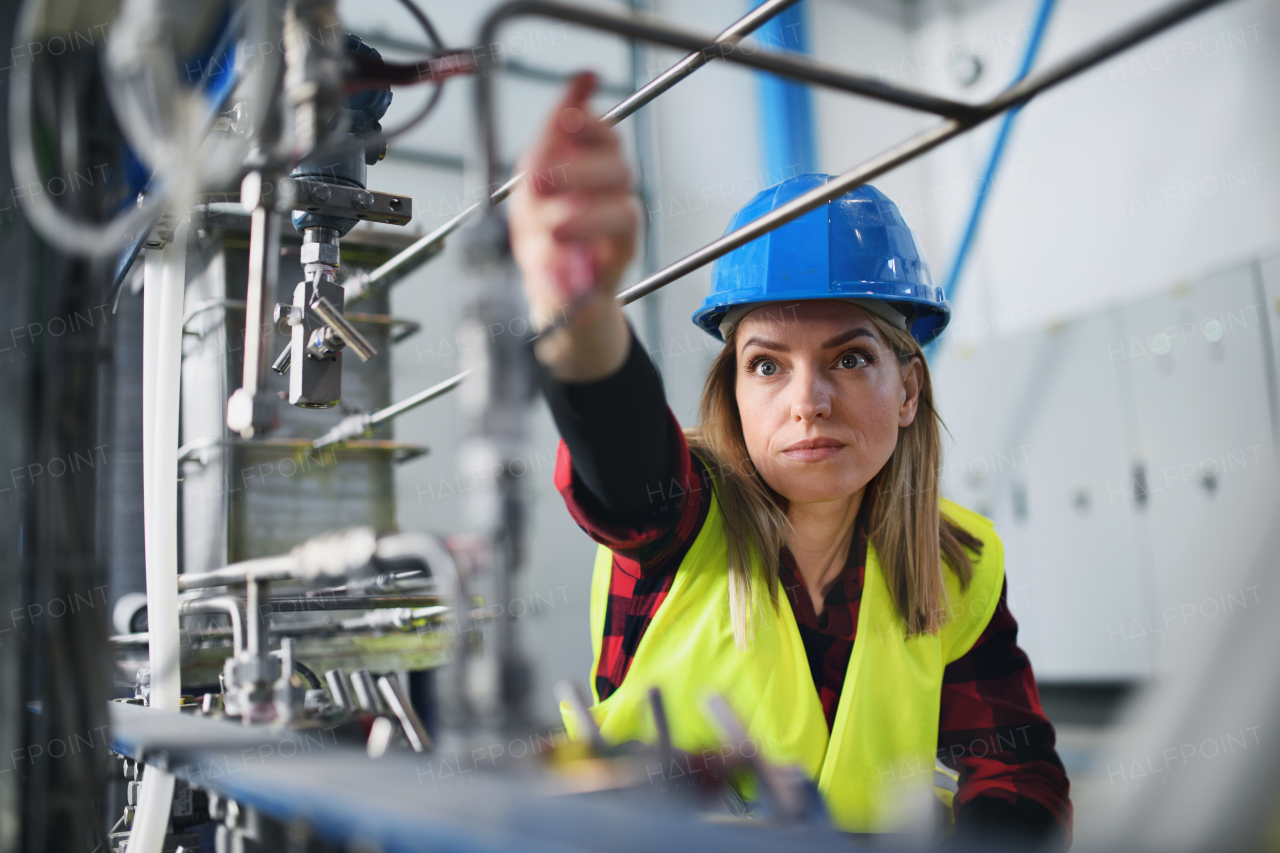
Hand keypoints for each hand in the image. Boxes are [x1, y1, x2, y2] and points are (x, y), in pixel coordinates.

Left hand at [510, 72, 636, 379]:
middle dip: (580, 171)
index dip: (590, 122)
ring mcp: (618, 235)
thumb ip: (554, 134)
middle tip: (541, 180)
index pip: (602, 136)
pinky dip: (582, 274)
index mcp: (592, 168)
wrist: (552, 293)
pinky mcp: (614, 273)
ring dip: (587, 218)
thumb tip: (586, 77)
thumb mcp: (535, 182)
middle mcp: (613, 196)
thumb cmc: (543, 231)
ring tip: (553, 229)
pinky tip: (557, 276)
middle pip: (618, 171)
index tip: (568, 117)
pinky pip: (608, 268)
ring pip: (623, 215)